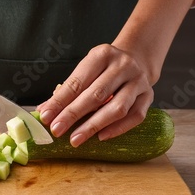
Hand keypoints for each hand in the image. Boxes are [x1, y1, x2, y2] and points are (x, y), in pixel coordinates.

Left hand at [37, 43, 153, 146]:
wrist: (138, 58)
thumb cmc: (104, 69)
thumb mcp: (85, 70)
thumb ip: (67, 90)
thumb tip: (45, 112)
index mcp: (102, 55)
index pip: (77, 82)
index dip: (60, 101)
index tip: (45, 117)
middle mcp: (123, 66)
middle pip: (96, 95)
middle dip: (73, 115)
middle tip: (56, 130)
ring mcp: (138, 81)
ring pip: (117, 108)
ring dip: (94, 125)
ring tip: (75, 139)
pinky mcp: (149, 96)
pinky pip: (135, 116)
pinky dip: (117, 129)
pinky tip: (100, 137)